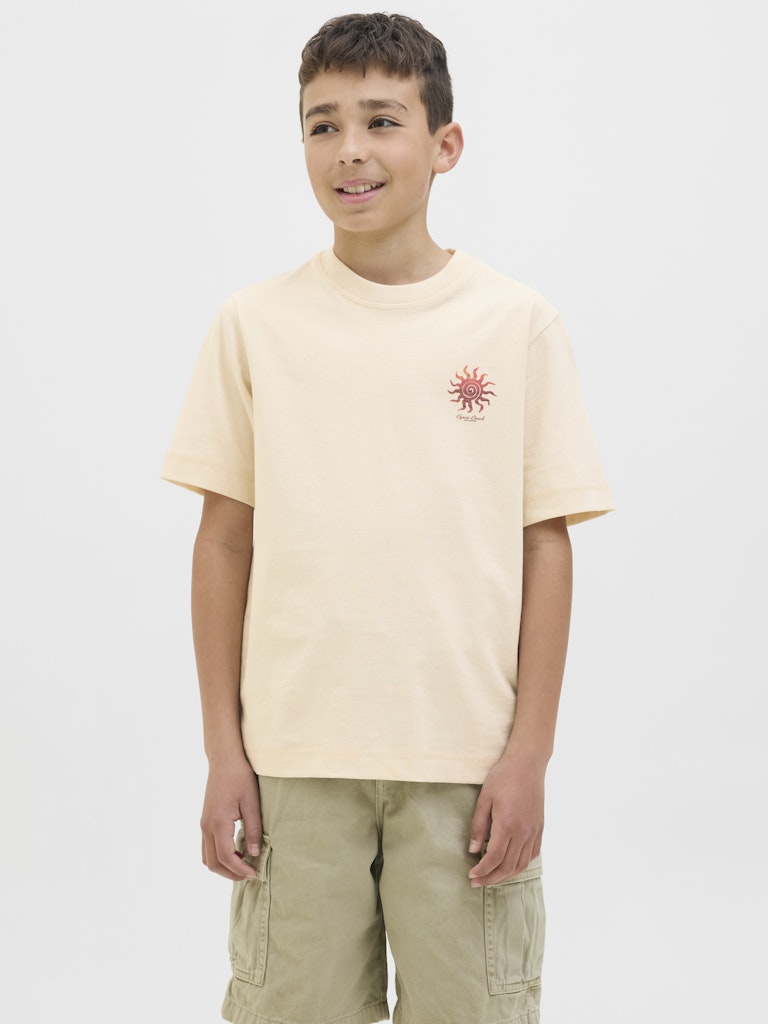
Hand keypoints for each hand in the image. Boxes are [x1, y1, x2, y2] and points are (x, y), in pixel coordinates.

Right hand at [200, 757, 261, 880]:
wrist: (224, 759)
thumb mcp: (251, 802)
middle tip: (250, 873)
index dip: (240, 870)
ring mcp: (203, 824)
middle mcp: (206, 826)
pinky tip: (236, 851)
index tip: (255, 873)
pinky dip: (219, 856)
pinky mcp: (206, 821)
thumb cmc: (240, 777)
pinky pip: (207, 847)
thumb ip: (253, 830)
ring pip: (207, 857)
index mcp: (218, 823)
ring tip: (244, 864)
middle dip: (231, 874)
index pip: (226, 858)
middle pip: (213, 863)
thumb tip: (254, 854)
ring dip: (223, 866)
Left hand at [467, 754, 544, 885]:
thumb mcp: (484, 798)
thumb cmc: (503, 777)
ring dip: (507, 875)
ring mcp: (534, 830)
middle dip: (491, 878)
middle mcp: (524, 831)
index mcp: (507, 824)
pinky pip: (533, 854)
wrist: (528, 763)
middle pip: (508, 866)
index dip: (482, 870)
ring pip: (522, 864)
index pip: (494, 858)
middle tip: (477, 882)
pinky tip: (512, 865)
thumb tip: (473, 850)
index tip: (471, 875)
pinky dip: (522, 864)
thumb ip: (478, 826)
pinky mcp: (540, 827)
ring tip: (493, 878)